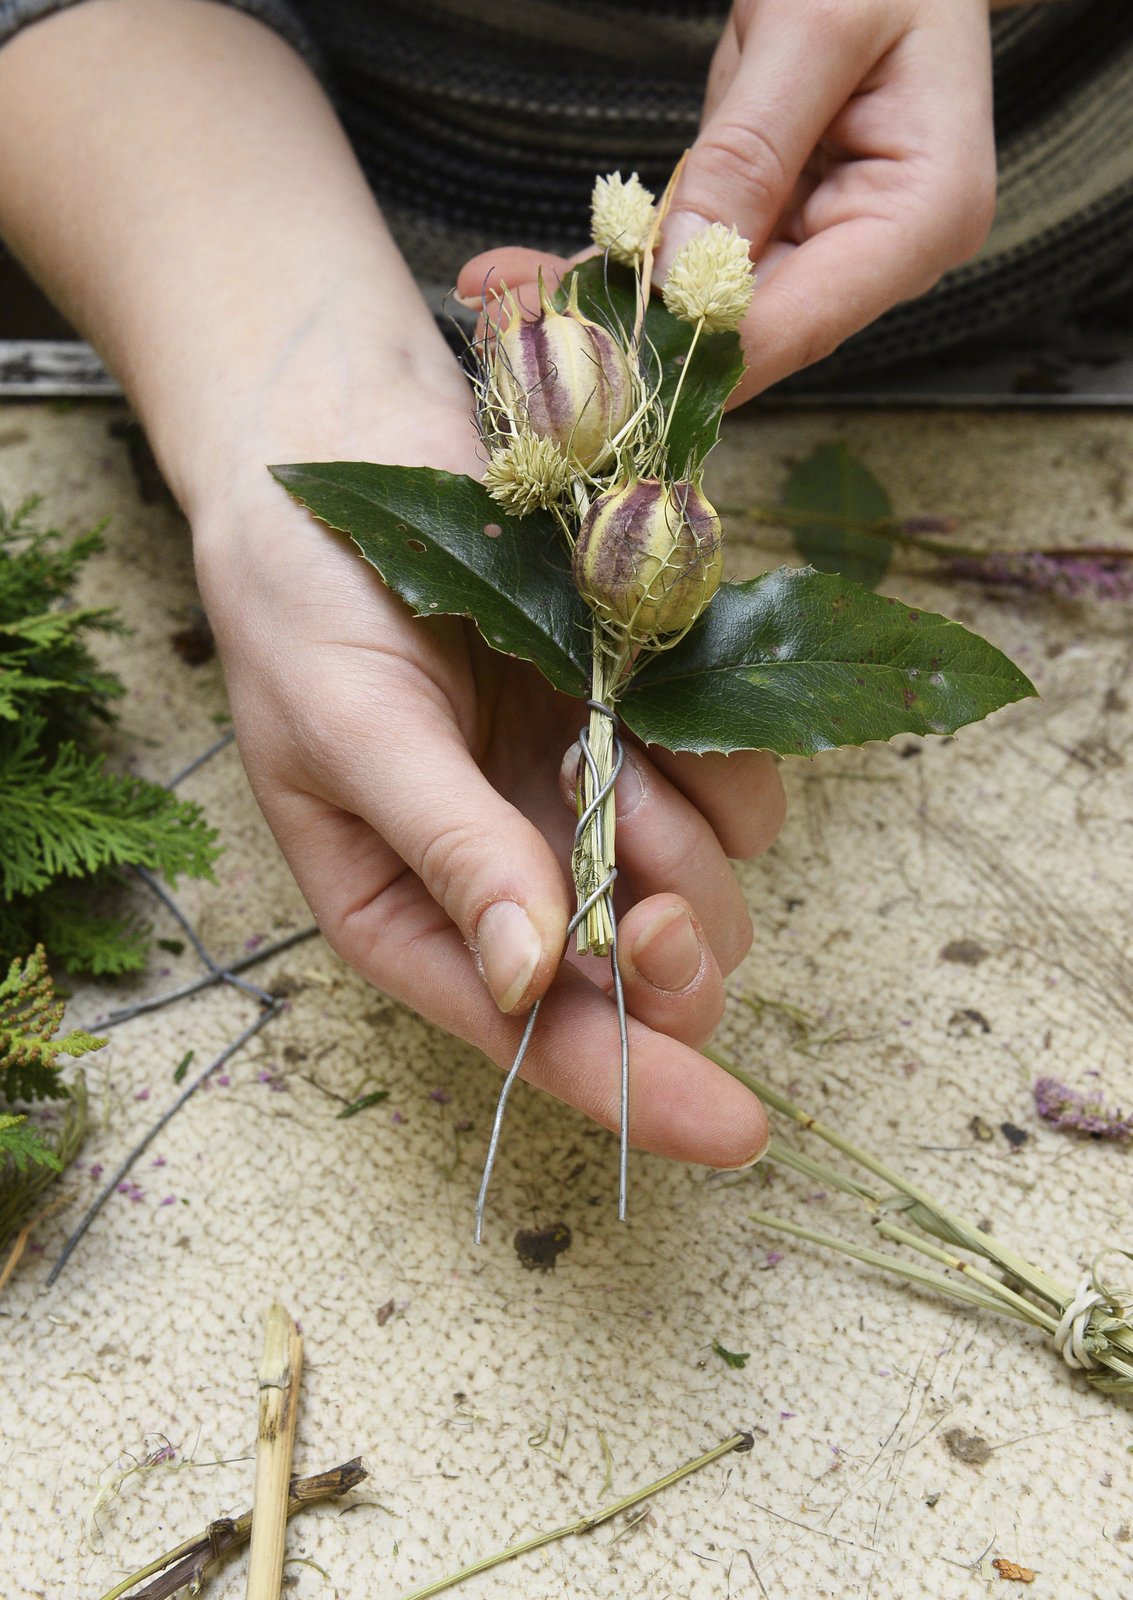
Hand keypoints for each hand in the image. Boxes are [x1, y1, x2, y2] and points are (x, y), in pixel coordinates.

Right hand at [196, 392, 783, 1168]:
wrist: (340, 431)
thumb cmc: (302, 590)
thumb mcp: (350, 728)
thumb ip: (445, 850)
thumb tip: (527, 979)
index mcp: (414, 913)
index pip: (534, 1038)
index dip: (636, 1093)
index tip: (731, 1129)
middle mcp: (509, 874)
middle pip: (640, 979)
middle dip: (663, 948)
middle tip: (638, 869)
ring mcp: (580, 796)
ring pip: (701, 886)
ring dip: (683, 837)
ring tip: (609, 738)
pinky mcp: (639, 715)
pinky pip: (729, 780)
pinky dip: (718, 758)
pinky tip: (652, 693)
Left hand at [458, 0, 995, 398]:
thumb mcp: (820, 21)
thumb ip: (752, 146)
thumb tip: (684, 266)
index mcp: (922, 217)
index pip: (801, 321)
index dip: (698, 358)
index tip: (605, 373)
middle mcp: (876, 251)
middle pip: (747, 331)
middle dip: (632, 339)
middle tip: (524, 342)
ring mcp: (824, 241)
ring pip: (703, 308)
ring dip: (602, 308)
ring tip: (499, 298)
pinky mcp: (772, 219)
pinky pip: (687, 259)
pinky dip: (612, 268)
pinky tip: (528, 279)